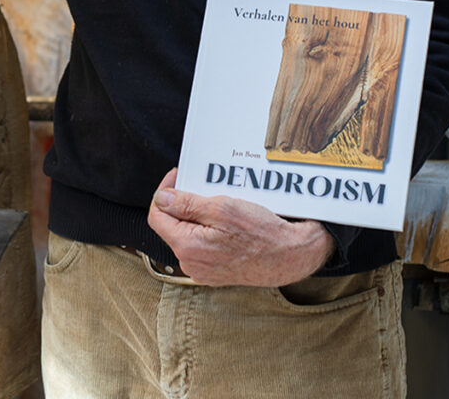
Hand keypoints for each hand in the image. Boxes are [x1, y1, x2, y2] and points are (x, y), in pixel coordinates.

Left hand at [147, 168, 334, 286]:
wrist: (291, 256)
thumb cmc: (261, 233)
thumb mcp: (222, 208)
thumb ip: (186, 204)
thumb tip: (161, 198)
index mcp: (188, 247)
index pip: (157, 217)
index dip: (164, 192)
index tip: (178, 177)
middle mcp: (192, 264)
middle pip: (172, 225)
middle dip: (182, 202)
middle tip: (200, 186)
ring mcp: (203, 270)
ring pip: (187, 234)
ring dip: (196, 215)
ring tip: (216, 201)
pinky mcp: (216, 271)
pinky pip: (202, 245)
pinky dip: (207, 229)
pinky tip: (224, 219)